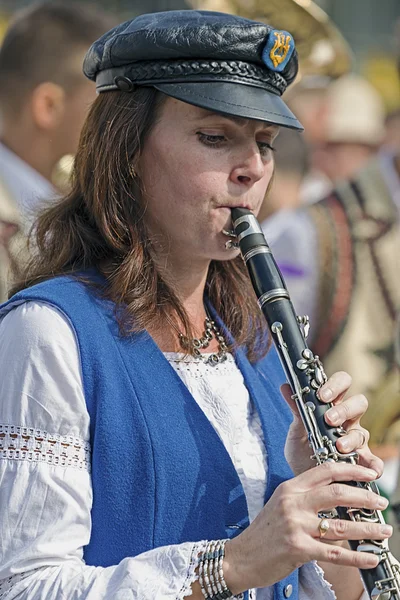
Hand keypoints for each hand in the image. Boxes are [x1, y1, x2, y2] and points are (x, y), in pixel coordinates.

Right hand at [223, 462, 390, 593]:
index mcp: (290, 488)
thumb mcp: (281, 504)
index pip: (325, 470)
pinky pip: (335, 552)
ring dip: (368, 528)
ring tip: (384, 530)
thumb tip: (338, 496)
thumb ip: (305, 497)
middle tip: (381, 501)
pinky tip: (370, 558)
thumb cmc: (264, 532)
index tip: (369, 473)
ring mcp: (295, 526)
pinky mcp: (298, 549)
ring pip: (340, 524)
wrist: (241, 557)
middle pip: (337, 493)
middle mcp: (293, 503)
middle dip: (365, 496)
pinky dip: (357, 557)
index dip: (351, 470)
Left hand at [282, 371, 383, 477]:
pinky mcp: (361, 461)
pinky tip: (370, 470)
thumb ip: (296, 409)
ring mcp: (356, 440)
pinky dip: (374, 465)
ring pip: (363, 432)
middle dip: (344, 410)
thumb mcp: (296, 430)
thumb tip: (286, 387)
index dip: (335, 385)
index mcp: (333, 406)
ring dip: (351, 438)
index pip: (342, 383)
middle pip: (359, 403)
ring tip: (338, 446)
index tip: (321, 395)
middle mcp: (348, 420)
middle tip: (329, 419)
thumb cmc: (302, 449)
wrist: (303, 478)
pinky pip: (374, 461)